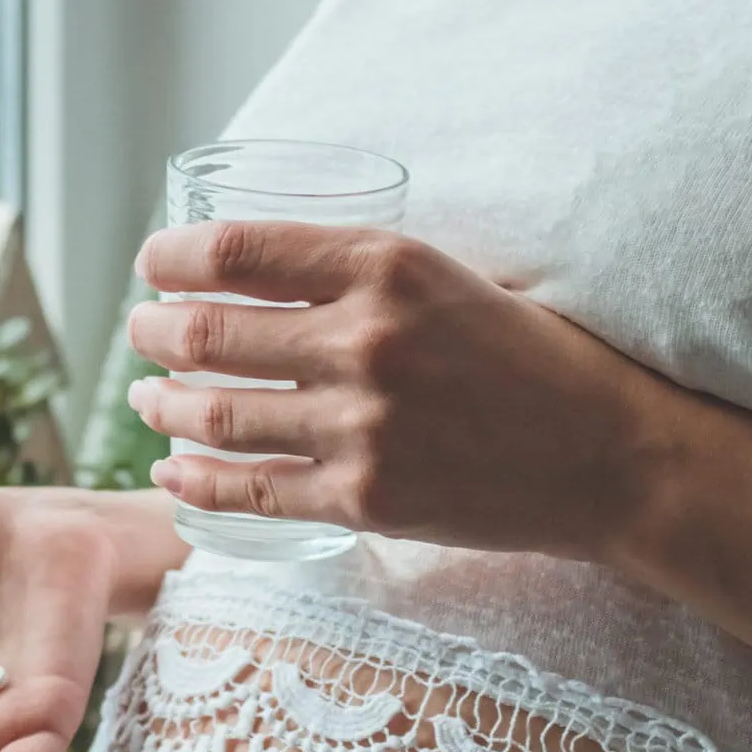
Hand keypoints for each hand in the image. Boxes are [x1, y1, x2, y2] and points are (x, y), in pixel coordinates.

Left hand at [124, 221, 670, 558]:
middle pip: (208, 333)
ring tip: (144, 396)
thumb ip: (360, 275)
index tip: (152, 266)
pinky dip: (193, 482)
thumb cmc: (537, 359)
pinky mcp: (364, 499)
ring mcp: (360, 427)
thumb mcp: (451, 278)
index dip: (173, 258)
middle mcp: (365, 341)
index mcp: (387, 266)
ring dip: (161, 404)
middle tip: (139, 331)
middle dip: (153, 330)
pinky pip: (248, 490)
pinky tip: (169, 471)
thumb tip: (258, 273)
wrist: (612, 457)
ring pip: (215, 414)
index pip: (237, 252)